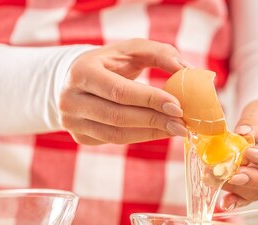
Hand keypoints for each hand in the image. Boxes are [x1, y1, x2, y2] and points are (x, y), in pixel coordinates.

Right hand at [59, 39, 188, 144]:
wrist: (74, 79)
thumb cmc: (110, 62)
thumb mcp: (131, 49)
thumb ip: (160, 54)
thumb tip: (187, 69)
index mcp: (81, 72)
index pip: (120, 91)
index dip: (150, 100)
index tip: (178, 106)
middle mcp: (70, 99)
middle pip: (118, 116)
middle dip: (154, 121)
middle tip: (182, 124)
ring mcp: (72, 121)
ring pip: (116, 134)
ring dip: (150, 133)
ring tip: (175, 129)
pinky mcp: (79, 136)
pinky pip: (114, 141)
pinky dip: (140, 137)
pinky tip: (159, 131)